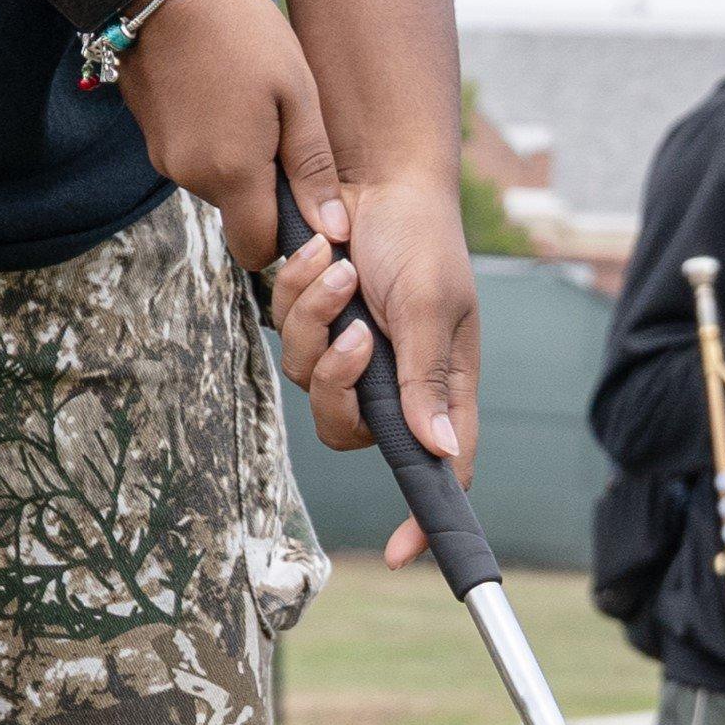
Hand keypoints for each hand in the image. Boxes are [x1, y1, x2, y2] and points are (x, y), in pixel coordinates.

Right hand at [116, 0, 337, 291]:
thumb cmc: (241, 31)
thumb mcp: (296, 92)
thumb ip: (313, 167)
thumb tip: (333, 231)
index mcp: (233, 173)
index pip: (257, 251)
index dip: (283, 235)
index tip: (301, 194)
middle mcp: (192, 177)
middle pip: (237, 212)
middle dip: (263, 186)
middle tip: (282, 127)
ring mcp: (164, 157)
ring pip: (214, 182)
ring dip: (238, 157)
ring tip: (251, 98)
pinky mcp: (149, 134)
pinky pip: (191, 155)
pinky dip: (212, 137)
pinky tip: (222, 90)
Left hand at [271, 166, 476, 532]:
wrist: (376, 172)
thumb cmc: (420, 236)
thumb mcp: (429, 305)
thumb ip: (425, 380)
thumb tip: (440, 451)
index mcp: (437, 384)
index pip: (438, 468)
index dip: (424, 515)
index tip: (401, 552)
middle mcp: (393, 379)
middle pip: (347, 429)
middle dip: (337, 385)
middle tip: (353, 334)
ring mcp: (349, 352)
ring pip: (306, 379)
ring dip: (315, 319)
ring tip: (340, 265)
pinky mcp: (313, 324)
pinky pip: (284, 335)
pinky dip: (296, 293)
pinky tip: (320, 252)